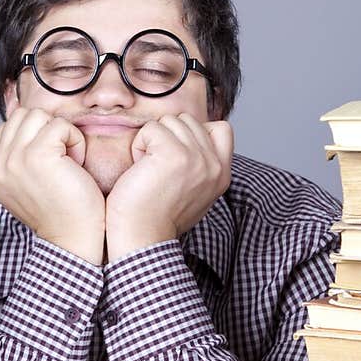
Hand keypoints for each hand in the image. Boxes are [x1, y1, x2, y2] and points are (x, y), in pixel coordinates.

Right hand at [0, 108, 105, 264]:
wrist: (72, 240)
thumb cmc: (61, 211)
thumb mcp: (28, 183)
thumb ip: (20, 156)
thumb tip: (30, 122)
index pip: (9, 127)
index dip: (35, 136)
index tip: (50, 164)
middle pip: (23, 116)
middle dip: (46, 130)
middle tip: (61, 160)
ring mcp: (14, 159)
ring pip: (39, 115)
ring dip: (61, 133)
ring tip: (68, 161)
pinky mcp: (37, 155)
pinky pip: (60, 125)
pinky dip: (75, 140)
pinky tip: (76, 164)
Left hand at [104, 114, 233, 260]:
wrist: (142, 239)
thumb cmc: (156, 217)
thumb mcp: (192, 190)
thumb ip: (199, 164)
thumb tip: (188, 135)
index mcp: (222, 174)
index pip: (221, 128)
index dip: (193, 134)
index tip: (175, 159)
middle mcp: (214, 165)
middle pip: (188, 121)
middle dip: (167, 137)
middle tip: (157, 168)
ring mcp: (197, 158)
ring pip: (170, 121)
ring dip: (152, 141)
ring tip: (148, 169)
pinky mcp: (174, 155)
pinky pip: (152, 129)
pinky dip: (138, 145)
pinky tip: (139, 169)